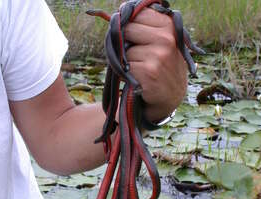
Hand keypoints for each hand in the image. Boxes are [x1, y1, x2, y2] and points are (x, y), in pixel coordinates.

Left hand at [124, 7, 187, 121]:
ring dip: (129, 62)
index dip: (131, 25)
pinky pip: (125, 67)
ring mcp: (158, 55)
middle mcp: (166, 38)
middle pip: (127, 29)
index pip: (137, 13)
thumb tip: (120, 9)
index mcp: (169, 25)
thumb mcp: (162, 41)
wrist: (171, 96)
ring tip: (143, 69)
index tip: (136, 37)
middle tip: (140, 56)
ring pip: (125, 51)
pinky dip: (128, 75)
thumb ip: (145, 24)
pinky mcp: (149, 72)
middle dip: (127, 42)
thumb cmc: (161, 66)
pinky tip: (140, 79)